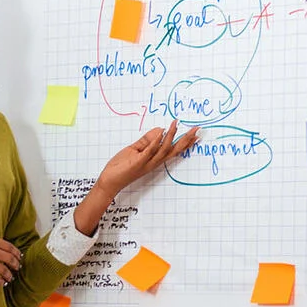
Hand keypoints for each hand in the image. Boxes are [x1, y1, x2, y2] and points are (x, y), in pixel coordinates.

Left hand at [72, 120, 199, 233]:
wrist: (109, 181)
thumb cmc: (121, 167)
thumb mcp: (135, 150)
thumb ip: (146, 141)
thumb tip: (160, 129)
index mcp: (154, 159)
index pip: (173, 150)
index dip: (185, 142)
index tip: (196, 135)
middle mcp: (153, 162)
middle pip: (173, 150)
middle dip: (185, 140)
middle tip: (196, 130)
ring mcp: (146, 163)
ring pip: (163, 150)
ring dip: (171, 137)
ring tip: (176, 125)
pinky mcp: (137, 162)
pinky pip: (149, 151)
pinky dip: (156, 141)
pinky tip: (161, 132)